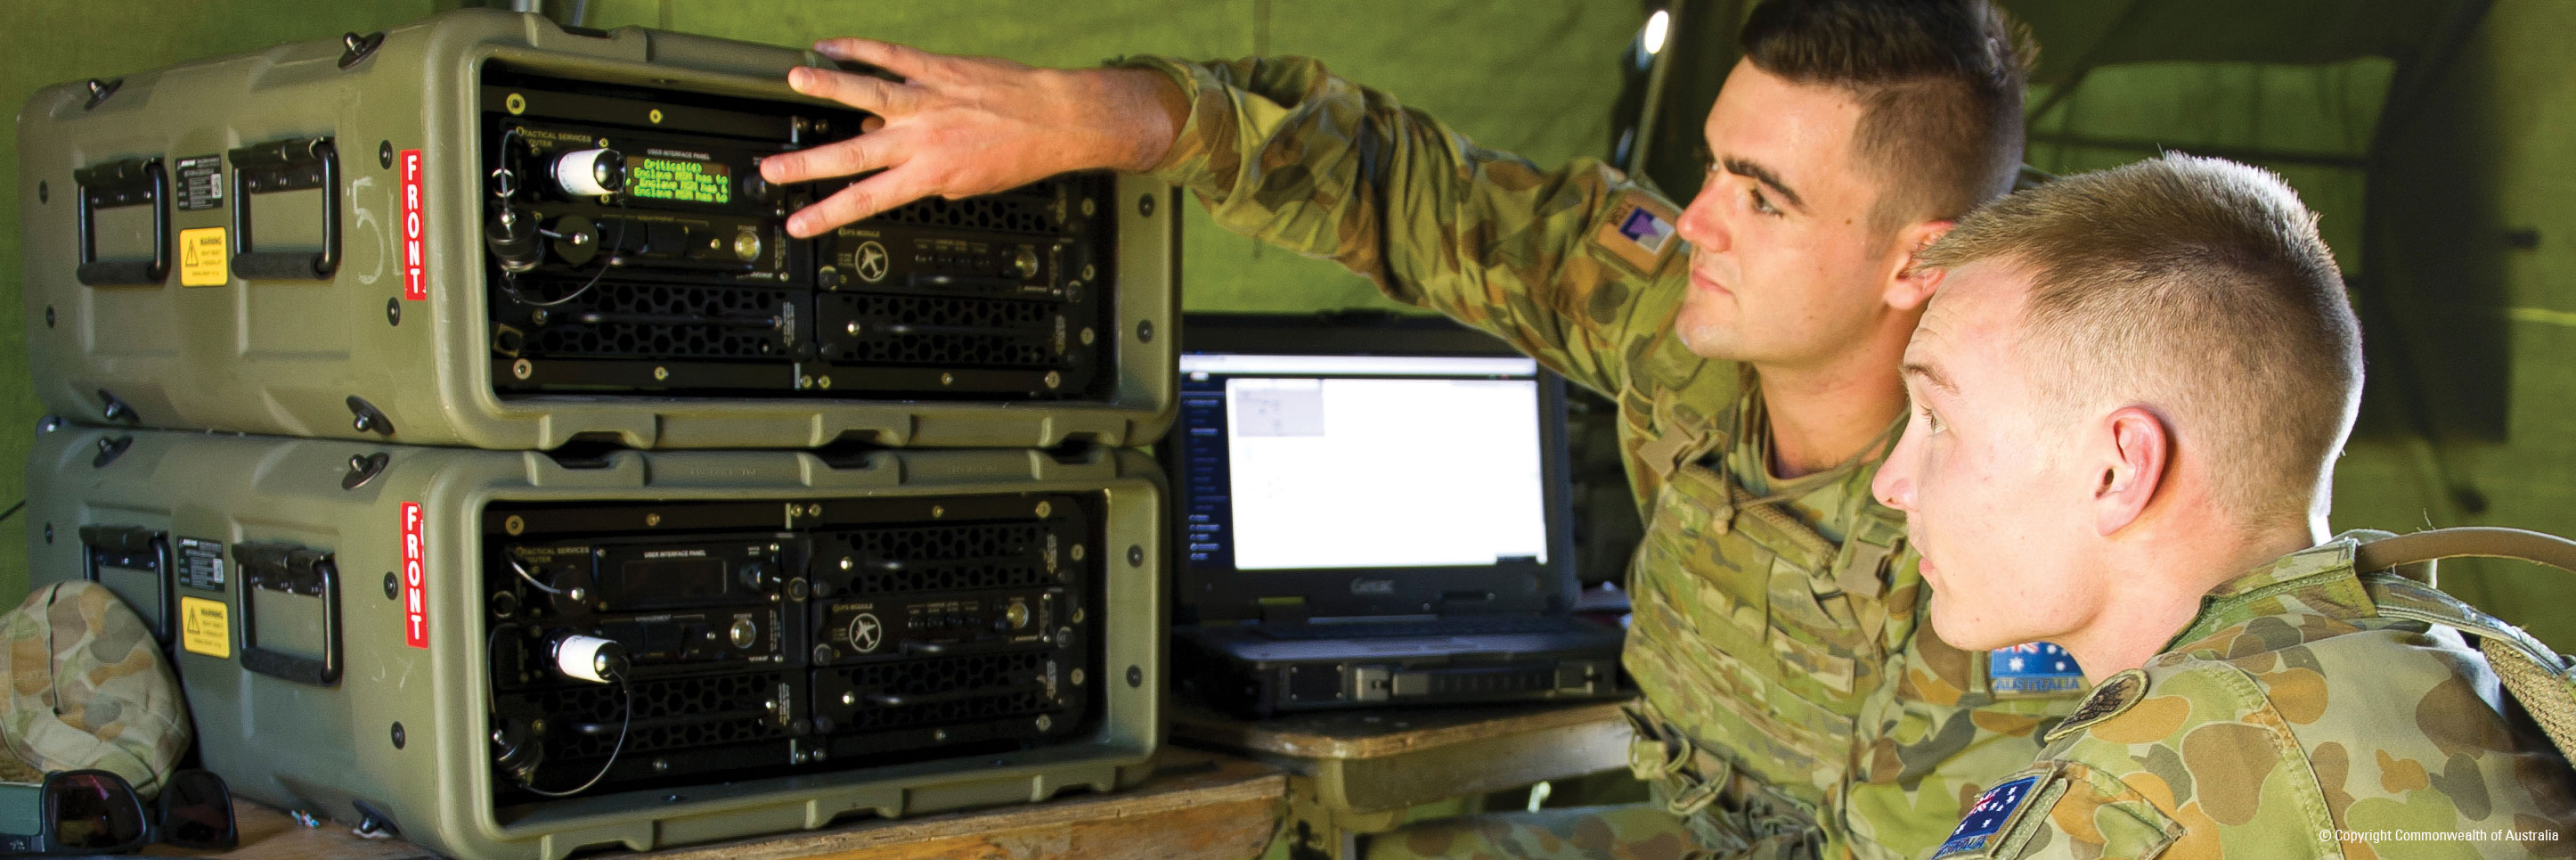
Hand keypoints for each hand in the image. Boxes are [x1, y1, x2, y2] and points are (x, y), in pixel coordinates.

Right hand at [761, 38, 1187, 237]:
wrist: (1057, 120)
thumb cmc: (1020, 154)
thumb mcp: (970, 183)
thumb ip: (926, 174)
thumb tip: (892, 162)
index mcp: (928, 174)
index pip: (866, 199)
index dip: (827, 214)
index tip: (798, 224)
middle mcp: (921, 137)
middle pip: (852, 153)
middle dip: (806, 164)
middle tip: (771, 169)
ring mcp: (926, 99)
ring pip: (866, 92)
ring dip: (826, 86)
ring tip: (793, 80)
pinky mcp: (936, 68)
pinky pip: (890, 54)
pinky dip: (858, 49)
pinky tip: (831, 46)